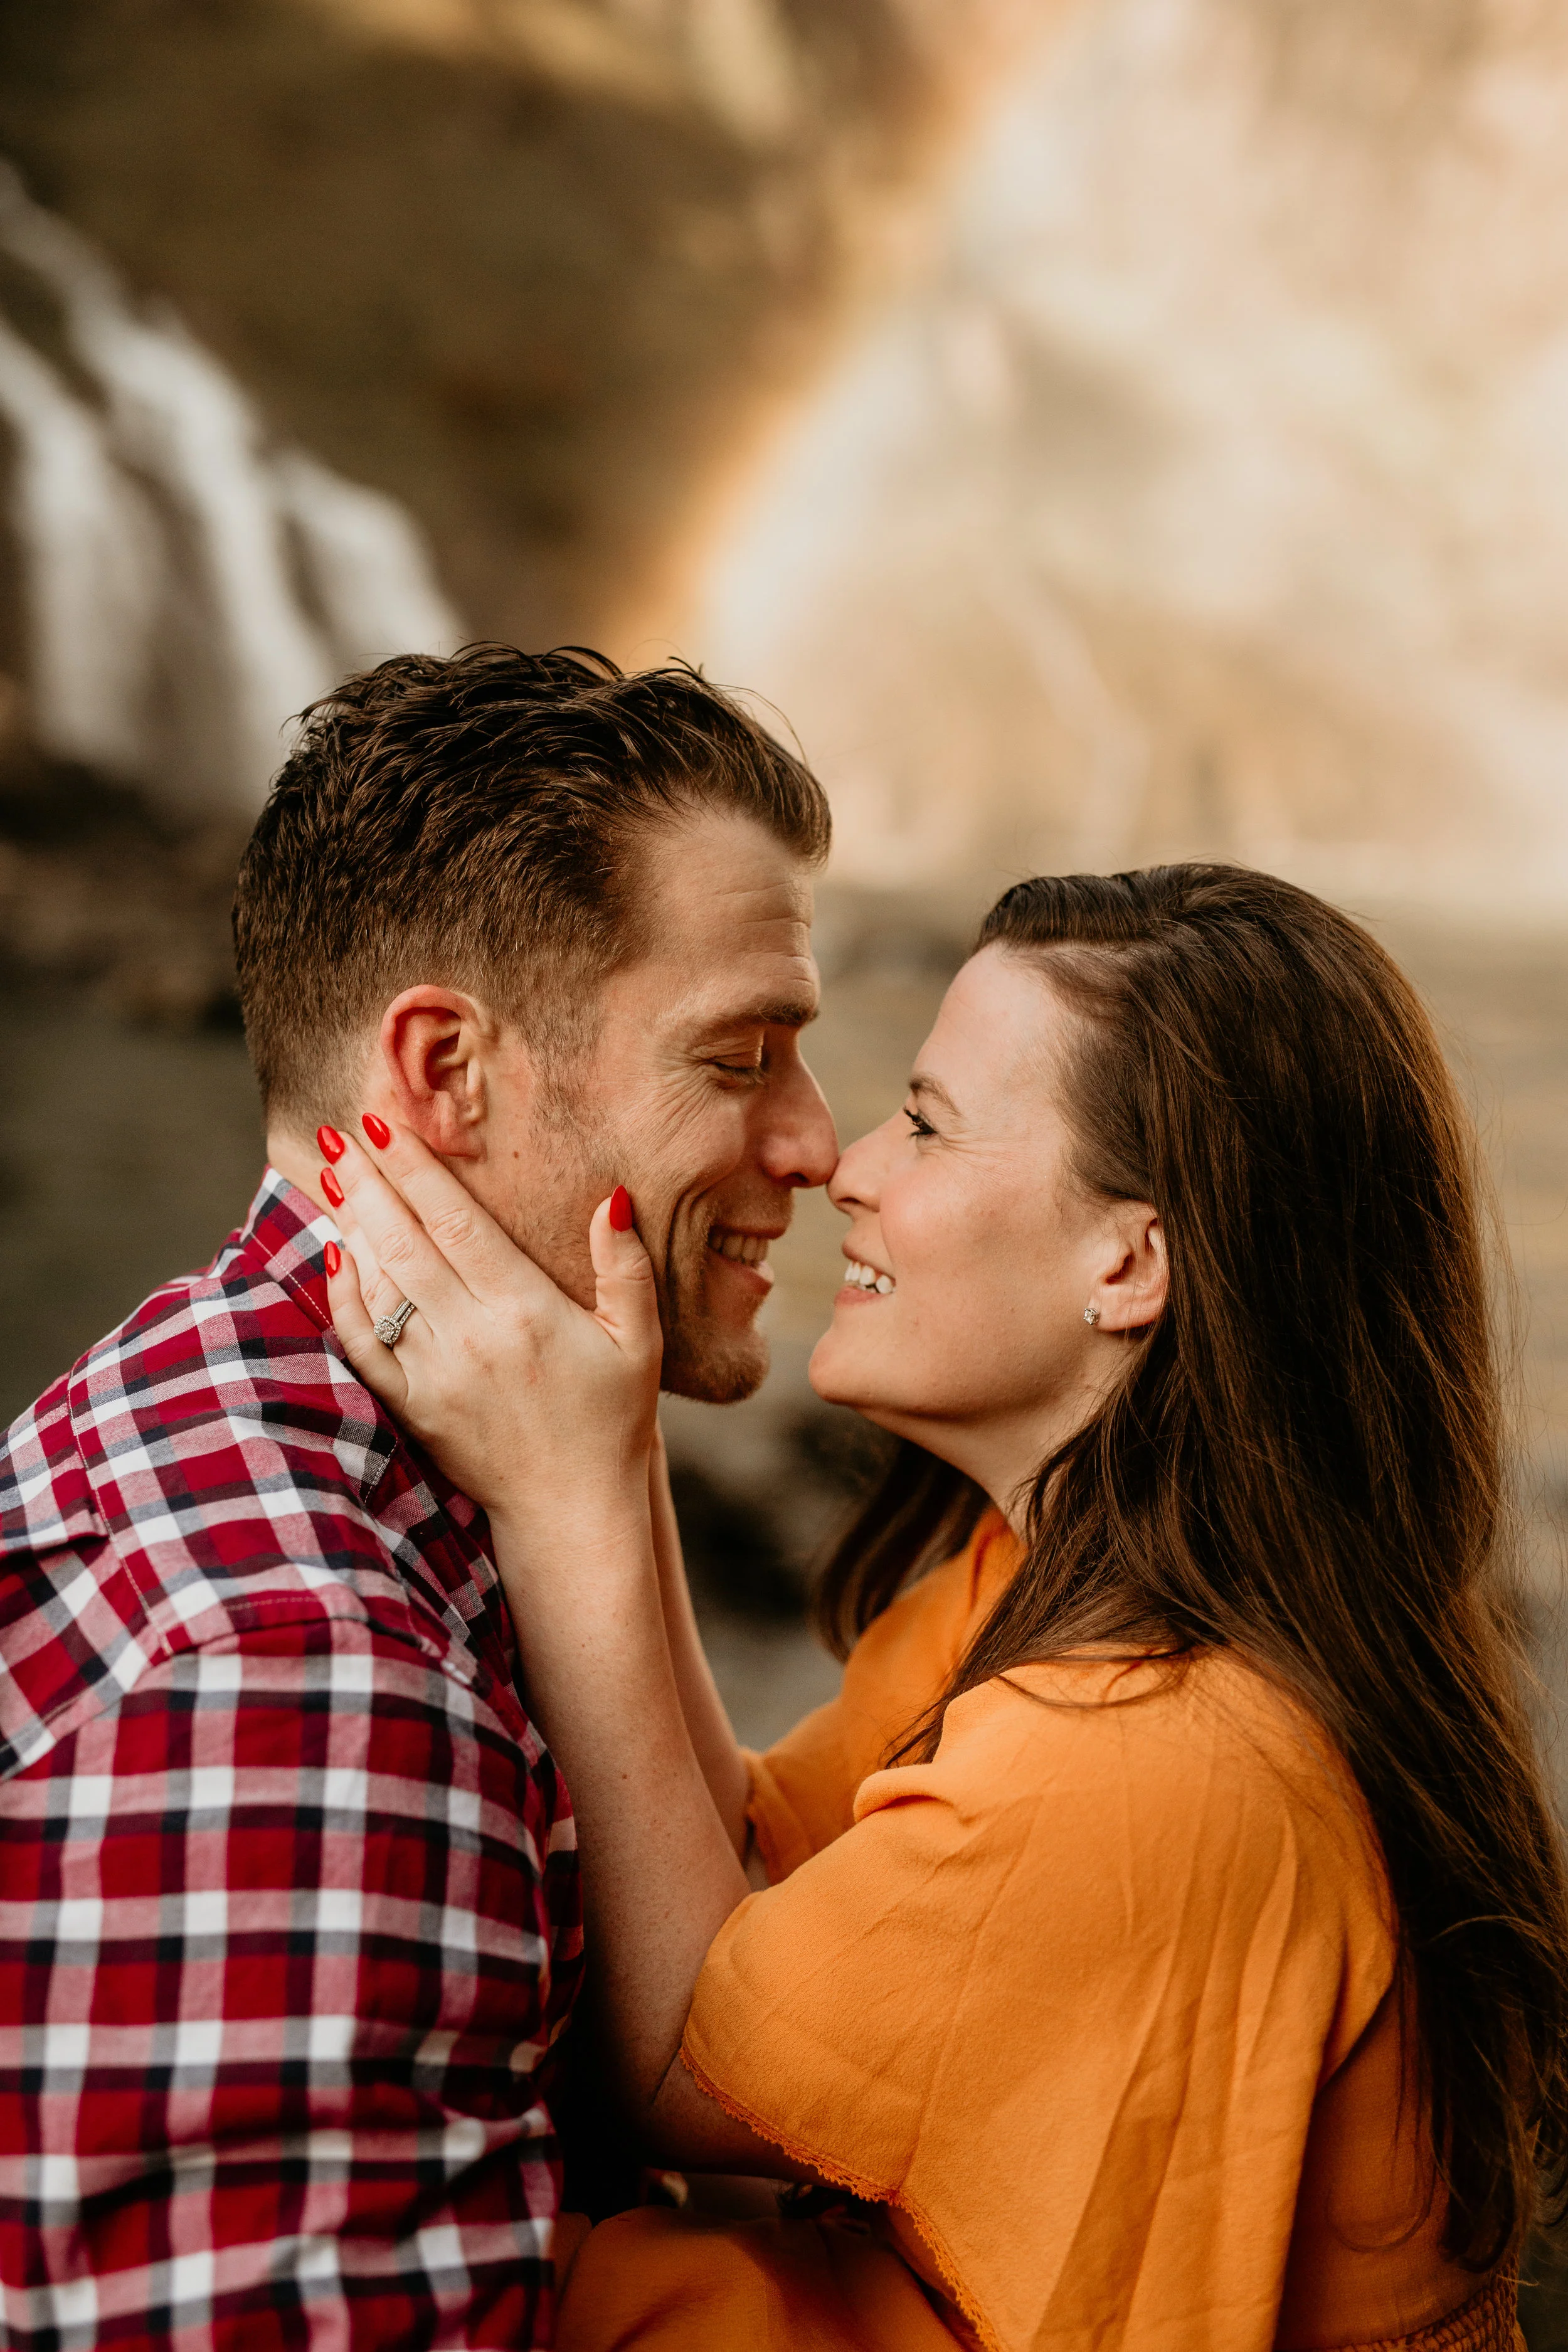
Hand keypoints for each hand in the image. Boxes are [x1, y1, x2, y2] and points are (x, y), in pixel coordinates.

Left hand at [321, 1121, 662, 1532]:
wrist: (571, 1512)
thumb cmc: (611, 1421)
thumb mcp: (638, 1341)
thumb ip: (625, 1269)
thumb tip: (611, 1199)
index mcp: (525, 1310)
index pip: (457, 1221)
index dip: (416, 1169)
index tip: (384, 1123)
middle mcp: (472, 1337)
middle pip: (405, 1242)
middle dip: (368, 1182)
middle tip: (337, 1131)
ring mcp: (435, 1374)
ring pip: (380, 1285)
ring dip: (352, 1226)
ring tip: (332, 1176)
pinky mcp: (412, 1407)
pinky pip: (363, 1345)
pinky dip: (344, 1299)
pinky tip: (335, 1257)